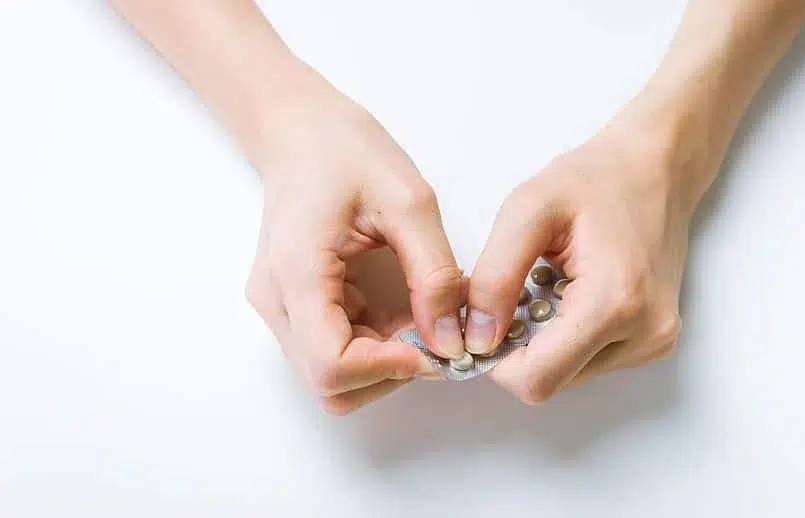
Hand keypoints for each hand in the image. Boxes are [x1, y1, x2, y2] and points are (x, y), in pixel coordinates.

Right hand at [244, 86, 465, 414]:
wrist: (299, 130)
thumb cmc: (346, 150)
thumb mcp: (410, 203)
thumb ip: (435, 275)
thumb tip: (452, 339)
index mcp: (297, 273)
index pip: (332, 365)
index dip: (391, 369)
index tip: (437, 346)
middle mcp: (277, 302)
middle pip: (330, 384)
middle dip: (391, 371)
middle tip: (436, 335)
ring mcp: (281, 307)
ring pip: (332, 377)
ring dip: (385, 363)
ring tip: (422, 318)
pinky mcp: (295, 306)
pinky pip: (335, 349)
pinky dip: (375, 346)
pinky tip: (401, 309)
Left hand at [464, 104, 716, 403]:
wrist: (657, 168)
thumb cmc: (597, 179)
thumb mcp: (528, 209)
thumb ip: (496, 276)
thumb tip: (477, 338)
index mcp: (615, 301)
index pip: (537, 378)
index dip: (495, 361)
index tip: (480, 323)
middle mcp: (644, 333)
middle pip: (550, 382)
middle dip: (517, 348)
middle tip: (509, 295)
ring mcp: (653, 342)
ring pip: (567, 376)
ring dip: (541, 342)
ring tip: (544, 287)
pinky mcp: (654, 341)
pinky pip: (588, 361)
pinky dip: (564, 337)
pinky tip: (566, 294)